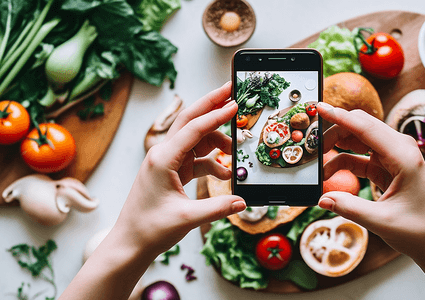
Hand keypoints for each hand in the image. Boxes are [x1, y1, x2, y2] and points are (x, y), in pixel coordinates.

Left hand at [114, 82, 245, 256]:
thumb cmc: (149, 229)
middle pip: (190, 121)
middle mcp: (163, 155)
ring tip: (235, 149)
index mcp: (162, 159)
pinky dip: (211, 162)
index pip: (194, 128)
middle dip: (211, 105)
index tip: (236, 104)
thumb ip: (218, 208)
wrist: (130, 243)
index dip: (217, 115)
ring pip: (196, 140)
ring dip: (217, 141)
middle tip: (231, 91)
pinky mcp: (171, 172)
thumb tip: (243, 201)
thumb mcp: (187, 218)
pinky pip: (195, 158)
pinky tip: (224, 173)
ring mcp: (167, 162)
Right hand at [316, 102, 424, 257]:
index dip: (340, 117)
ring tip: (316, 160)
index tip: (319, 108)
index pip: (366, 128)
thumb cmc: (418, 230)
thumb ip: (349, 207)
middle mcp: (400, 149)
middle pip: (360, 127)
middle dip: (333, 132)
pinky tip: (328, 173)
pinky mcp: (387, 165)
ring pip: (358, 139)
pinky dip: (342, 161)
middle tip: (310, 144)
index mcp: (403, 156)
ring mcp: (393, 156)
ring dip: (336, 146)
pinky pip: (359, 156)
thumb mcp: (381, 221)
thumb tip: (321, 198)